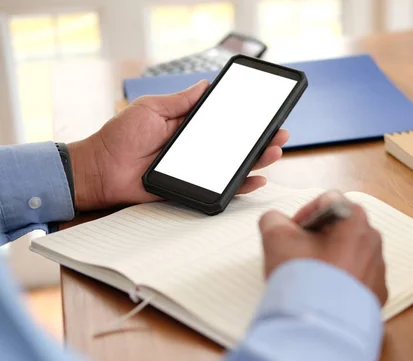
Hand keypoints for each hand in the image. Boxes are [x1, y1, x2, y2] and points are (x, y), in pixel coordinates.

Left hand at [67, 80, 288, 211]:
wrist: (101, 169)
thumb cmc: (120, 137)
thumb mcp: (151, 109)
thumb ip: (180, 101)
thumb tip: (205, 86)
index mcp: (189, 127)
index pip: (224, 123)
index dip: (246, 120)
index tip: (265, 115)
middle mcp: (197, 149)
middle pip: (236, 145)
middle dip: (260, 140)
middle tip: (280, 134)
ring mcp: (197, 170)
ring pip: (234, 167)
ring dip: (257, 161)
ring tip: (274, 152)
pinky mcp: (192, 189)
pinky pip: (221, 190)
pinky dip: (241, 186)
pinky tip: (256, 179)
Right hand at [258, 191, 387, 305]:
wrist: (320, 327)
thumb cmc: (303, 279)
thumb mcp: (276, 238)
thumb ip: (273, 219)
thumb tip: (276, 222)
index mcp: (355, 221)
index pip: (328, 202)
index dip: (304, 214)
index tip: (292, 232)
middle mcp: (373, 242)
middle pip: (340, 228)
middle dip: (316, 237)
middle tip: (297, 253)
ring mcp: (378, 270)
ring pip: (349, 254)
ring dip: (328, 259)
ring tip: (308, 277)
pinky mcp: (376, 295)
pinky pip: (356, 279)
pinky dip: (340, 282)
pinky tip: (321, 293)